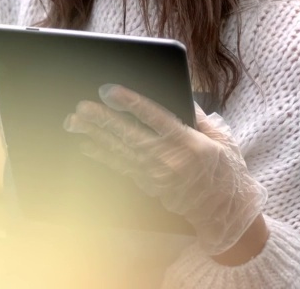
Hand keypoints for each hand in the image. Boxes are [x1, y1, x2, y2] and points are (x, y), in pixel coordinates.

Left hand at [64, 84, 266, 254]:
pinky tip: (86, 144)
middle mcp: (169, 159)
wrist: (224, 209)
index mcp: (189, 143)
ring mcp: (156, 174)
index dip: (130, 103)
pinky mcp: (149, 184)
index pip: (155, 117)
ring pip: (120, 151)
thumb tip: (178, 93)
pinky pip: (121, 167)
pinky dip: (103, 155)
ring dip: (95, 135)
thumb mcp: (220, 136)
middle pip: (130, 135)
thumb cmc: (225, 168)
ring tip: (74, 122)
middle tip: (81, 106)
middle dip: (103, 119)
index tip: (109, 90)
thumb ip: (197, 115)